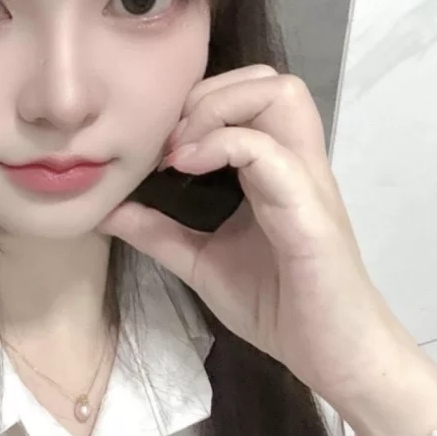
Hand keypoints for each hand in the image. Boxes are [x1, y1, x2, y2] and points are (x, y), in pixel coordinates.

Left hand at [97, 64, 399, 406]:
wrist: (332, 356)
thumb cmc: (279, 307)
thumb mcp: (201, 262)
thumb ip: (158, 232)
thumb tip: (104, 210)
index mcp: (276, 168)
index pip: (251, 92)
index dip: (200, 100)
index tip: (158, 143)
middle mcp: (297, 163)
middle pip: (270, 80)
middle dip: (211, 92)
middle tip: (171, 139)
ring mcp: (307, 182)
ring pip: (280, 95)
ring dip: (221, 108)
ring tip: (181, 151)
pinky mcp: (309, 213)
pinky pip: (271, 153)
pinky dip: (223, 146)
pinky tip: (186, 169)